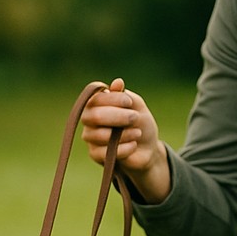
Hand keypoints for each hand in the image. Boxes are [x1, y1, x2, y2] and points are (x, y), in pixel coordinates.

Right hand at [80, 78, 170, 203]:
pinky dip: (124, 148)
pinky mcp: (95, 154)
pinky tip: (133, 145)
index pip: (96, 98)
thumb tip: (117, 82)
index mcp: (96, 103)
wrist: (146, 147)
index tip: (129, 102)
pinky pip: (105, 152)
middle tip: (135, 118)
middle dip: (118, 116)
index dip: (113, 99)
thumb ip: (125, 95)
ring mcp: (90, 136)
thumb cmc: (139, 123)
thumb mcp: (137, 106)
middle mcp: (89, 118)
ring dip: (123, 134)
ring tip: (137, 133)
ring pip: (100, 135)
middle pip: (94, 116)